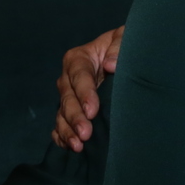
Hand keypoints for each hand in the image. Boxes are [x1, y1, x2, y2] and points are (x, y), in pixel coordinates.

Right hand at [54, 26, 122, 150]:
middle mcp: (69, 78)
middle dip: (75, 117)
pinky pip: (60, 124)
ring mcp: (69, 96)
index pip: (79, 76)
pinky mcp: (71, 110)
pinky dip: (62, 136)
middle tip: (85, 133)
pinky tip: (69, 147)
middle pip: (67, 98)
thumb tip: (110, 65)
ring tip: (78, 146)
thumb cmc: (122, 45)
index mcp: (78, 58)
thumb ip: (118, 47)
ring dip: (68, 131)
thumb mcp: (124, 37)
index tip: (92, 111)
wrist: (122, 55)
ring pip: (62, 114)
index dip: (84, 94)